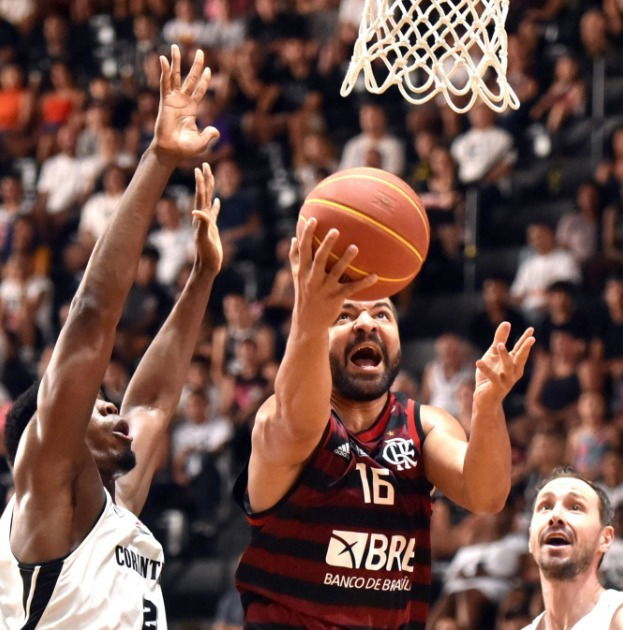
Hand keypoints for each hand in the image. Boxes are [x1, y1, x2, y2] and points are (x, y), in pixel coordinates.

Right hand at [153, 45, 218, 161]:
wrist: (171, 152)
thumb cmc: (185, 149)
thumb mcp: (202, 143)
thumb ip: (209, 135)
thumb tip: (216, 131)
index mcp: (192, 109)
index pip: (200, 90)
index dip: (204, 80)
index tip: (208, 69)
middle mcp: (183, 101)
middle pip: (191, 79)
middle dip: (196, 65)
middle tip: (201, 52)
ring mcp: (173, 100)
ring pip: (176, 77)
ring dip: (176, 62)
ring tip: (175, 47)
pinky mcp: (165, 101)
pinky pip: (165, 83)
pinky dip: (164, 71)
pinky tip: (164, 59)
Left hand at [191, 162, 221, 273]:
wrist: (208, 265)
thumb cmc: (206, 253)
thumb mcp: (204, 238)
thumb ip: (202, 224)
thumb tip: (196, 211)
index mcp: (200, 217)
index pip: (200, 195)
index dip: (200, 182)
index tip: (199, 168)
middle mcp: (202, 217)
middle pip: (203, 194)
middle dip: (204, 179)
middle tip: (204, 164)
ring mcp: (207, 222)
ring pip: (208, 200)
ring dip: (209, 188)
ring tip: (210, 176)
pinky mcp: (212, 228)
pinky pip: (214, 213)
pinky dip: (216, 206)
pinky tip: (217, 201)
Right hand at [290, 217, 377, 329]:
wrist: (308, 322)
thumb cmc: (304, 294)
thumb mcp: (296, 276)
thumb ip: (295, 257)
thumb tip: (293, 237)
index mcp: (303, 270)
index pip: (303, 249)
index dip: (306, 234)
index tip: (311, 219)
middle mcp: (312, 278)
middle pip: (319, 258)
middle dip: (326, 244)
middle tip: (335, 230)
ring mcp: (325, 289)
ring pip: (336, 272)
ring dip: (346, 260)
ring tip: (355, 247)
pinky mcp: (336, 298)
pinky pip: (351, 289)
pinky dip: (363, 283)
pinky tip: (375, 276)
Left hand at [474, 323, 534, 405]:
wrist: (484, 398)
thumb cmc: (490, 375)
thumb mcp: (493, 354)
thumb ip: (500, 339)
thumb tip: (507, 322)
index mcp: (514, 364)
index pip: (521, 350)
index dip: (525, 340)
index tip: (531, 330)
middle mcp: (513, 372)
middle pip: (520, 359)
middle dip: (525, 349)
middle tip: (531, 338)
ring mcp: (506, 381)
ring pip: (507, 367)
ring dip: (504, 356)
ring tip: (500, 345)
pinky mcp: (496, 387)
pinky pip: (492, 377)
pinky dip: (486, 369)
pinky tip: (479, 361)